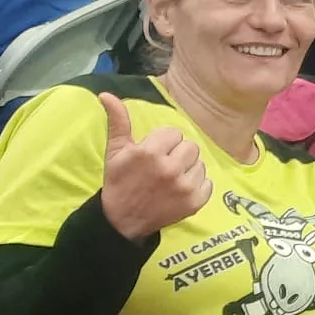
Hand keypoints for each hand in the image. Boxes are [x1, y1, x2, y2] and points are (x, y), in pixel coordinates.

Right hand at [98, 93, 211, 241]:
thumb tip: (106, 94)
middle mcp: (169, 168)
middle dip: (177, 154)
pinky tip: (179, 191)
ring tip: (170, 179)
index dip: (163, 143)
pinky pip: (208, 182)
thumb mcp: (115, 151)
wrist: (122, 220)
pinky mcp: (195, 202)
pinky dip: (197, 186)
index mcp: (149, 153)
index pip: (173, 133)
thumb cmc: (119, 181)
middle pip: (190, 146)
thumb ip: (117, 121)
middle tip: (162, 167)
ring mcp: (184, 187)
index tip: (152, 154)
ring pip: (200, 163)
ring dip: (188, 169)